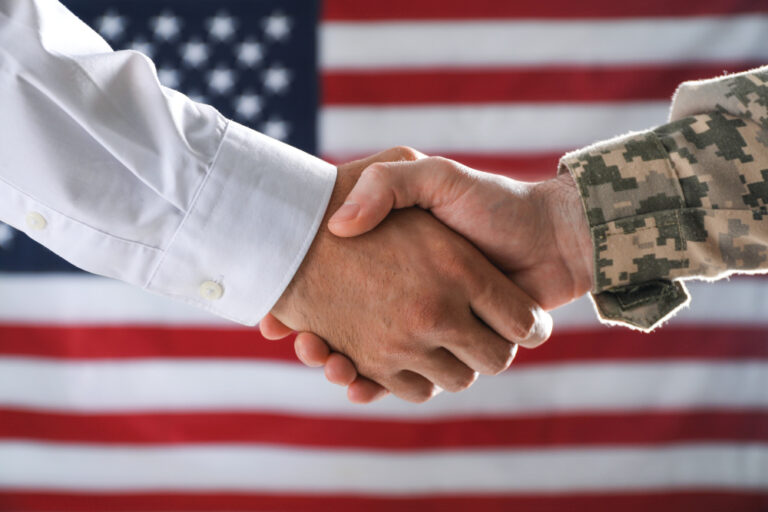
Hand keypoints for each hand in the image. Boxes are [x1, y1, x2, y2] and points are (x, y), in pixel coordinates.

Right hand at [265, 148, 551, 402]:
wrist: (550, 236)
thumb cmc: (492, 203)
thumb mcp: (433, 177)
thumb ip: (387, 184)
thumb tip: (337, 226)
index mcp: (399, 267)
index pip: (333, 295)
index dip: (302, 310)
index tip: (278, 320)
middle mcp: (407, 302)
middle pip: (344, 336)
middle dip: (321, 347)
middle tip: (303, 343)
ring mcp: (428, 331)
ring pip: (372, 363)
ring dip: (345, 368)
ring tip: (326, 358)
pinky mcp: (451, 354)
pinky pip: (408, 382)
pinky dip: (379, 387)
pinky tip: (355, 381)